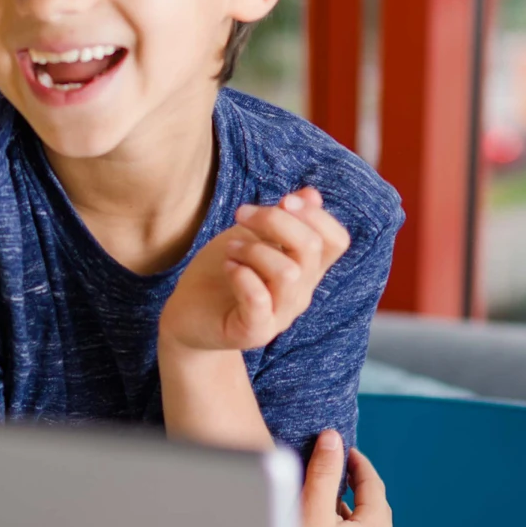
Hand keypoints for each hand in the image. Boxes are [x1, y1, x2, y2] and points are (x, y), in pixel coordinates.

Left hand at [160, 188, 350, 354]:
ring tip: (231, 249)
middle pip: (311, 247)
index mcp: (306, 269)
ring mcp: (280, 316)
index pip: (337, 240)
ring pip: (288, 272)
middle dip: (275, 220)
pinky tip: (228, 267)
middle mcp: (300, 293)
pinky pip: (259, 299)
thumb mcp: (251, 236)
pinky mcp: (254, 332)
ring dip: (254, 250)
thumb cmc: (222, 272)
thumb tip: (311, 194)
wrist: (189, 315)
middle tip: (241, 214)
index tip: (283, 200)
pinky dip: (242, 276)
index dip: (317, 215)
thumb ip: (282, 220)